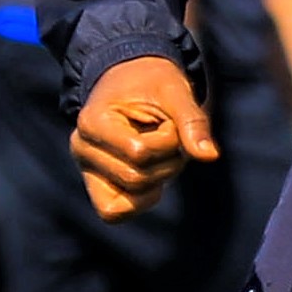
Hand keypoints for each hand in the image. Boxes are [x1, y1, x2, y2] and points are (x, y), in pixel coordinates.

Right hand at [72, 54, 215, 219]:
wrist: (131, 79)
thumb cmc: (152, 82)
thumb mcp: (175, 91)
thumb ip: (193, 122)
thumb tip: (210, 157)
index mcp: (92, 122)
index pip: (138, 153)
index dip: (168, 141)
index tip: (168, 121)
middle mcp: (81, 149)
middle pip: (136, 178)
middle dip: (168, 160)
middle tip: (166, 135)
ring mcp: (87, 169)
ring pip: (132, 197)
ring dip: (161, 176)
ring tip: (158, 148)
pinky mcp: (97, 184)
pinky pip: (116, 212)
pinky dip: (145, 198)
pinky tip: (154, 171)